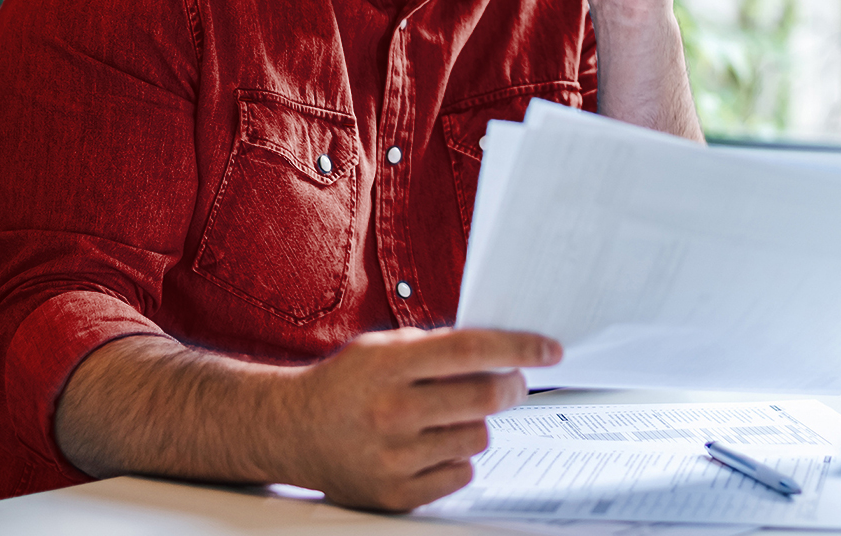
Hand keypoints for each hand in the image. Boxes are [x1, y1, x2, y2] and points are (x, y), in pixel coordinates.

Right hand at [274, 327, 561, 510]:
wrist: (291, 430)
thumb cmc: (344, 384)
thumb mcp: (381, 348)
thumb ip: (436, 346)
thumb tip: (502, 351)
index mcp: (388, 366)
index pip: (470, 351)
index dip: (518, 349)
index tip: (550, 350)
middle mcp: (391, 412)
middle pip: (485, 399)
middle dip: (512, 387)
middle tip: (511, 383)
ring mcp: (393, 458)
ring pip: (477, 438)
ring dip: (475, 423)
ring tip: (446, 416)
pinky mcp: (396, 494)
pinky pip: (461, 474)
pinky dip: (456, 458)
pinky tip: (431, 446)